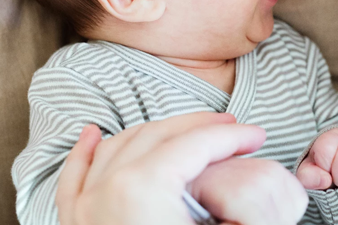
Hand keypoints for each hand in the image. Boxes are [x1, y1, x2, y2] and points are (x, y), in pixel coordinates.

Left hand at [55, 112, 307, 224]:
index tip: (258, 136)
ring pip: (119, 146)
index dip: (232, 137)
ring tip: (187, 129)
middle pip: (158, 135)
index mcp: (143, 188)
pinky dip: (86, 151)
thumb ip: (239, 211)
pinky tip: (94, 134)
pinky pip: (74, 175)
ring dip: (156, 131)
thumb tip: (263, 195)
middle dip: (200, 127)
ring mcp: (85, 207)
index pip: (195, 144)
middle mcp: (107, 188)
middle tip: (233, 129)